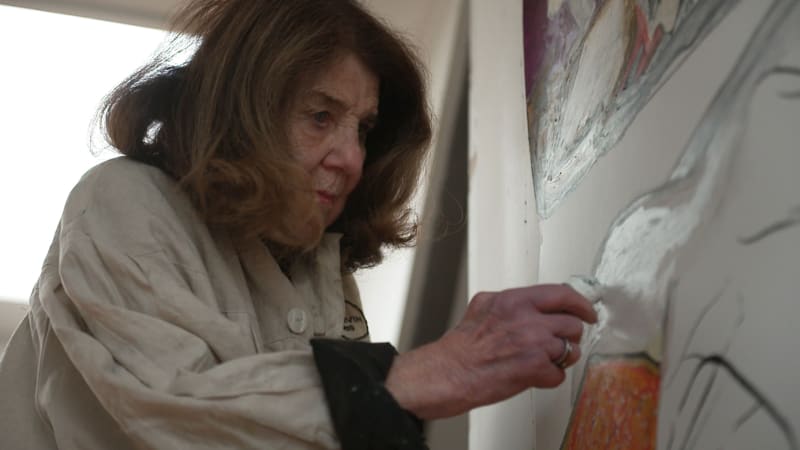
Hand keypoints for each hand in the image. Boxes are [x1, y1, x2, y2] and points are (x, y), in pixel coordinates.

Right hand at [385, 284, 596, 418]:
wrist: (448, 372)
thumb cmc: (462, 346)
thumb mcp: (483, 306)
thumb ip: (511, 302)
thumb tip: (532, 302)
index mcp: (514, 300)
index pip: (562, 294)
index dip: (580, 304)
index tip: (587, 312)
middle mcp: (526, 318)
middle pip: (572, 323)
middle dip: (569, 336)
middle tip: (560, 343)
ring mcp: (533, 343)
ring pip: (570, 349)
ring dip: (561, 358)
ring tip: (541, 362)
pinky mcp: (534, 368)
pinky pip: (558, 374)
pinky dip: (548, 378)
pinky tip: (531, 375)